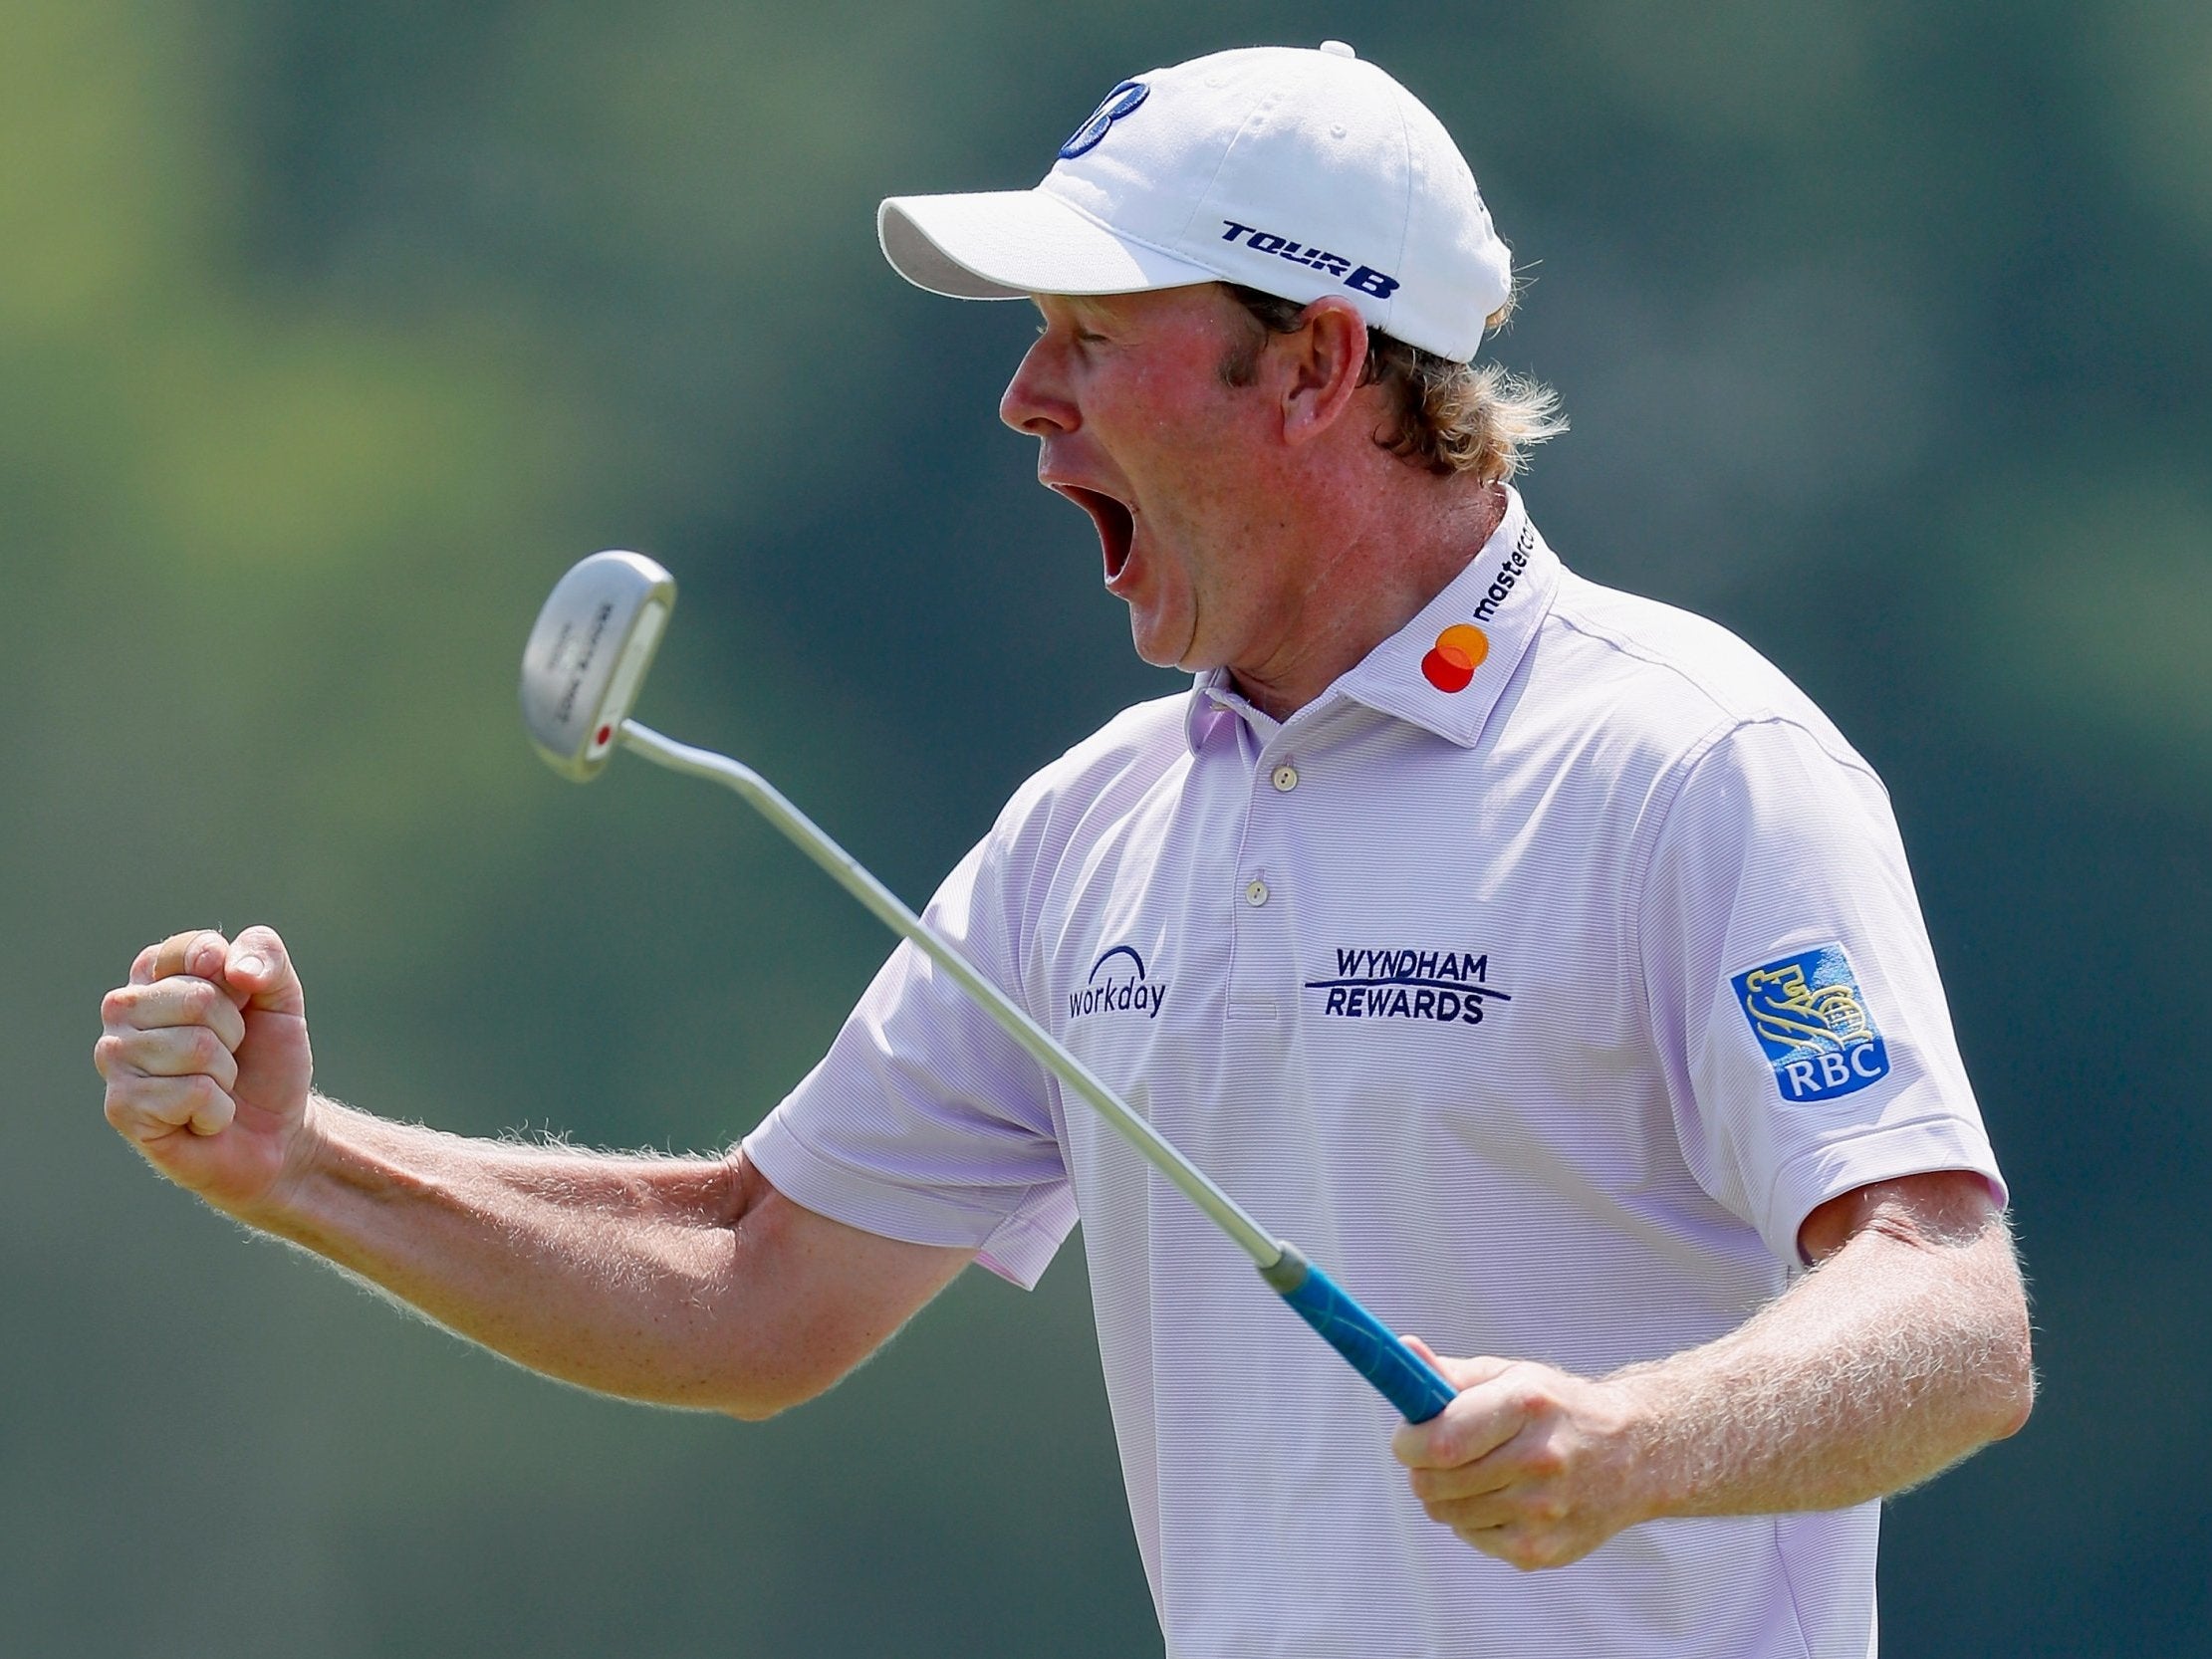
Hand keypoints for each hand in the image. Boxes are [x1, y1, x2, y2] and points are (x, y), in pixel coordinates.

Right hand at [95, 926, 317, 1217]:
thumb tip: (231, 966)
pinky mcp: (121, 1106)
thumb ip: (265, 954)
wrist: (276, 1133)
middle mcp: (123, 1010)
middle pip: (198, 999)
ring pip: (196, 1048)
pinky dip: (217, 1110)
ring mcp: (115, 1058)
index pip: (196, 951)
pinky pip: (192, 1093)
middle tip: (230, 1056)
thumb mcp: (281, 997)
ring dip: (225, 1074)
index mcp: (154, 973)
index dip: (237, 982)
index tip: (242, 1003)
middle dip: (234, 1033)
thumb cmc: (268, 1061)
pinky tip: (204, 1119)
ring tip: (215, 1087)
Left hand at [1391, 1339, 1654, 1570]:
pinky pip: (1472, 1537)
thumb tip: (1402, 1350)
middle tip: (1440, 1454)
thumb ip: (1450, 1374)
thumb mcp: (1511, 1378)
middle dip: (1422, 1469)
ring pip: (1446, 1513)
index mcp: (1527, 1406)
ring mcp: (1543, 1512)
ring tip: (1482, 1473)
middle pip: (1434, 1483)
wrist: (1634, 1455)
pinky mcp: (1542, 1551)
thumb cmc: (1558, 1410)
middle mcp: (1539, 1460)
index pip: (1441, 1442)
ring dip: (1448, 1494)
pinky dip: (1474, 1520)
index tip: (1409, 1437)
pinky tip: (1507, 1498)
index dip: (1408, 1443)